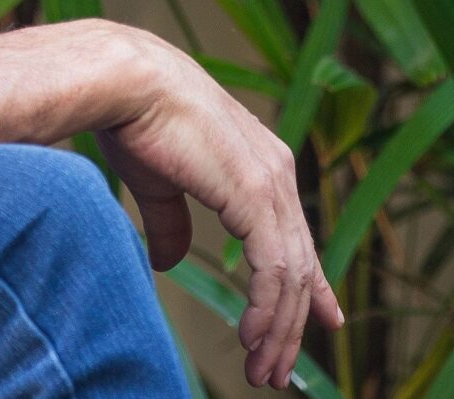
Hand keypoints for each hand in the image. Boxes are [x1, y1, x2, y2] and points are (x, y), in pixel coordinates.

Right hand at [99, 30, 344, 388]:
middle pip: (299, 264)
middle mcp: (277, 173)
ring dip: (277, 328)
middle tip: (276, 370)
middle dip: (291, 323)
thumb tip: (169, 261)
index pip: (297, 237)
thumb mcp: (160, 185)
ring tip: (262, 369)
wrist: (127, 84)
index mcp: (262, 166)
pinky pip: (274, 267)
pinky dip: (267, 307)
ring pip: (290, 273)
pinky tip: (252, 336)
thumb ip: (172, 223)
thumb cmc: (137, 123)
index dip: (313, 283)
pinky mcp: (255, 195)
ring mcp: (271, 184)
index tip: (326, 319)